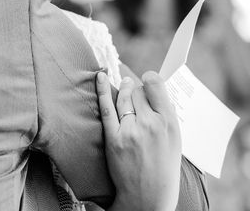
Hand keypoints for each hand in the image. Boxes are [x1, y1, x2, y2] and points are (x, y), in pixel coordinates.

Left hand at [97, 72, 181, 210]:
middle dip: (137, 90)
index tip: (147, 78)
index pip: (156, 87)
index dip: (150, 80)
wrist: (149, 196)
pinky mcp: (114, 138)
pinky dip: (103, 90)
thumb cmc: (164, 166)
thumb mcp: (175, 139)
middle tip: (137, 92)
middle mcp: (150, 125)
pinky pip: (107, 108)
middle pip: (138, 92)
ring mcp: (130, 131)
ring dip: (124, 89)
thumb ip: (165, 114)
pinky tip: (100, 77)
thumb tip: (152, 89)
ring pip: (124, 98)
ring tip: (125, 84)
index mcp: (170, 123)